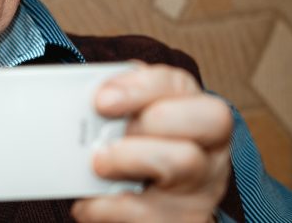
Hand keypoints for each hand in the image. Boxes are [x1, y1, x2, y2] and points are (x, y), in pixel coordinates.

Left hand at [72, 64, 232, 222]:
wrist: (148, 211)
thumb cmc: (135, 154)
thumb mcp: (131, 125)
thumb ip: (116, 108)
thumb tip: (83, 103)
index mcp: (193, 111)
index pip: (180, 83)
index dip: (140, 86)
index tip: (102, 99)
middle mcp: (208, 146)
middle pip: (205, 118)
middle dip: (147, 119)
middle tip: (105, 135)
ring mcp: (201, 187)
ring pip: (183, 161)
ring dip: (128, 159)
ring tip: (97, 165)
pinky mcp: (183, 221)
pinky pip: (148, 213)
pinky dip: (106, 207)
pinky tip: (88, 203)